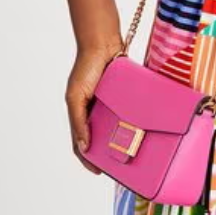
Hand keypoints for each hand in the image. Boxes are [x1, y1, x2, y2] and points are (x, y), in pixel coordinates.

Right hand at [65, 38, 124, 174]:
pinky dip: (133, 121)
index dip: (88, 158)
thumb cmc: (85, 68)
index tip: (98, 171)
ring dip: (121, 138)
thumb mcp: (75, 97)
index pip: (82, 142)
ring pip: (116, 126)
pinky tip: (140, 129)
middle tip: (118, 164)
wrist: (103, 43)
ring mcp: (110, 103)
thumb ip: (78, 121)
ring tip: (131, 150)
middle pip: (101, 136)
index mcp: (80, 113)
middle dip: (107, 151)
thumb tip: (84, 147)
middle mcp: (95, 110)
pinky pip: (129, 111)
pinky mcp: (124, 95)